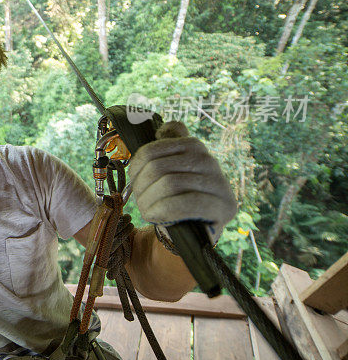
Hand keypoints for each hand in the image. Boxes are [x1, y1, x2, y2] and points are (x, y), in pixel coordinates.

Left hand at [128, 121, 236, 242]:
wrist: (196, 231)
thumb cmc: (176, 197)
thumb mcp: (168, 169)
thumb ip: (166, 145)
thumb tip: (163, 128)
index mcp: (193, 145)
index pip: (150, 151)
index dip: (135, 170)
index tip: (135, 184)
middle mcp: (209, 160)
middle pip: (158, 168)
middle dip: (142, 189)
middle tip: (140, 202)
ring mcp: (220, 183)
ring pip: (170, 184)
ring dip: (151, 202)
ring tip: (148, 211)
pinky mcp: (224, 206)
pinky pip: (185, 204)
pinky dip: (164, 211)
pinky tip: (157, 218)